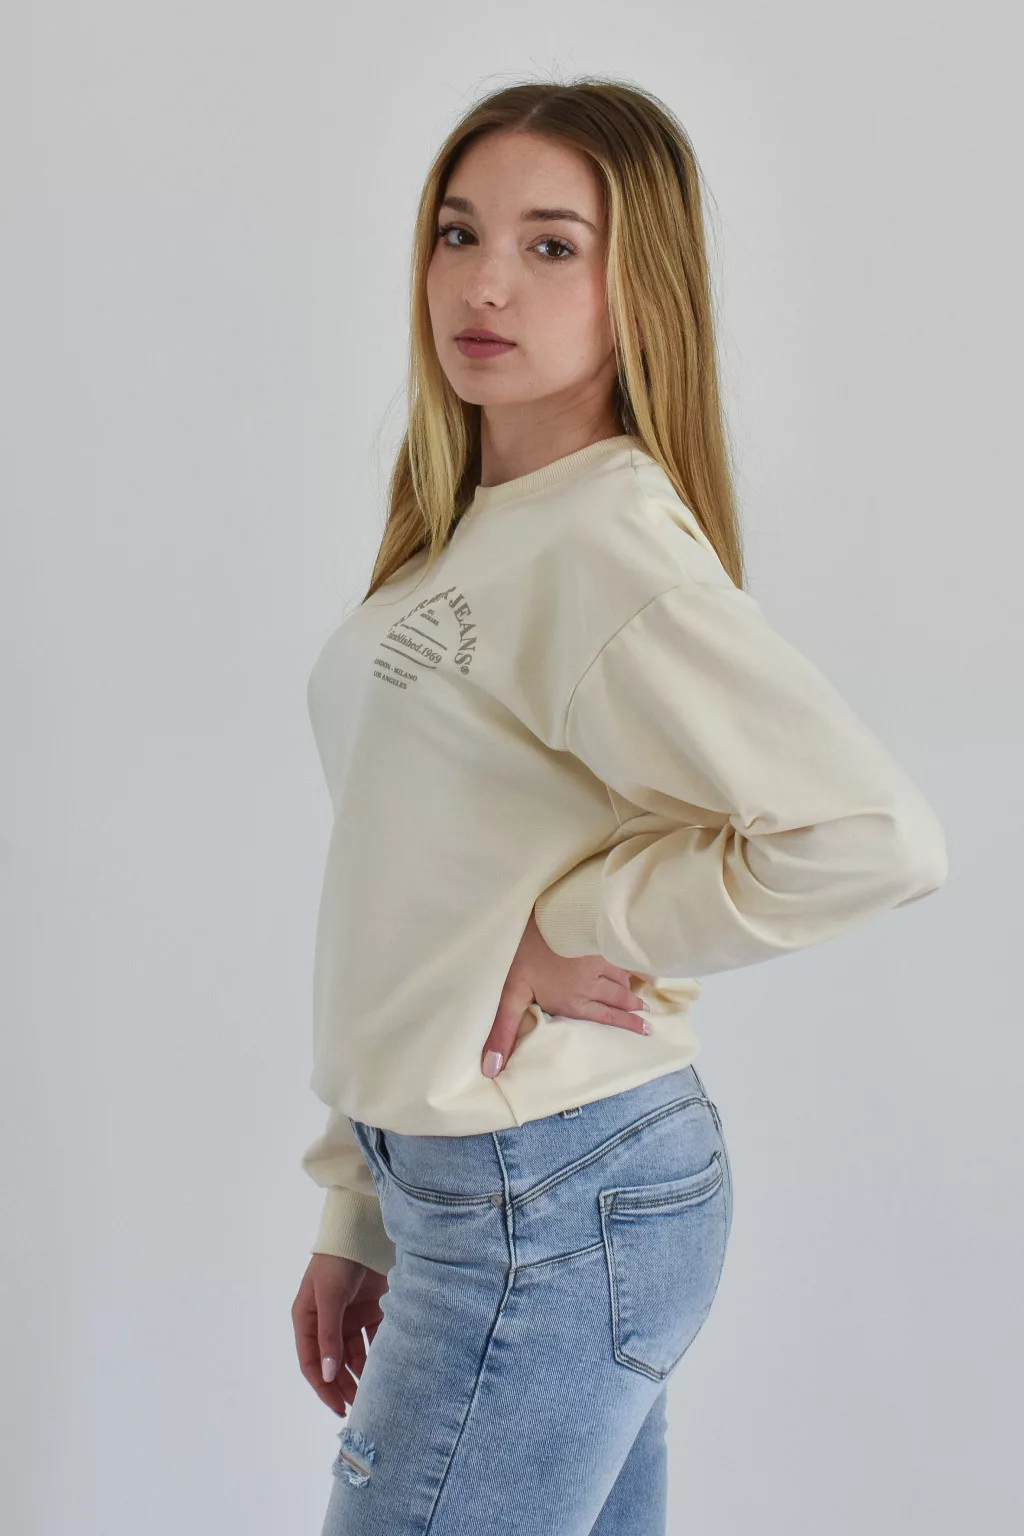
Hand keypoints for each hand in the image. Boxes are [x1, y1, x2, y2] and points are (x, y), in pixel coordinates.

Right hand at [292, 1252, 388, 1414]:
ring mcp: (349, 1316)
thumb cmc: (338, 1261)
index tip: (339, 1408)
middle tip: (361, 1407)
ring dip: (363, 1372)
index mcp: (307, 1319)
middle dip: (345, 1385)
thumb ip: (329, 1336)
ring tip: (376, 1391)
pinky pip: (375, 1338)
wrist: (364, 1230)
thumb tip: (328, 1375)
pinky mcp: (371, 1309)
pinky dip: (380, 1352)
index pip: (310, 1362)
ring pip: (355, 1354)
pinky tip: (389, 1364)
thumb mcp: (330, 1297)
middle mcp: (327, 1322)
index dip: (323, 1387)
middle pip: (334, 1363)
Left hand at [481, 907, 653, 1076]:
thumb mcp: (510, 996)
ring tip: (642, 996)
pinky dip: (636, 963)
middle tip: (647, 1016)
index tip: (645, 1030)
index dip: (625, 1024)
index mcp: (572, 1001)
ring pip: (621, 979)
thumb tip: (492, 1069)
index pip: (604, 1016)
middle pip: (617, 998)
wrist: (546, 918)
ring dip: (632, 989)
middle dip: (632, 1009)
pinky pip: (624, 956)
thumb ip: (503, 1032)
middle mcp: (591, 985)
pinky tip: (644, 961)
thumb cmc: (526, 956)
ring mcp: (599, 961)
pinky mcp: (601, 940)